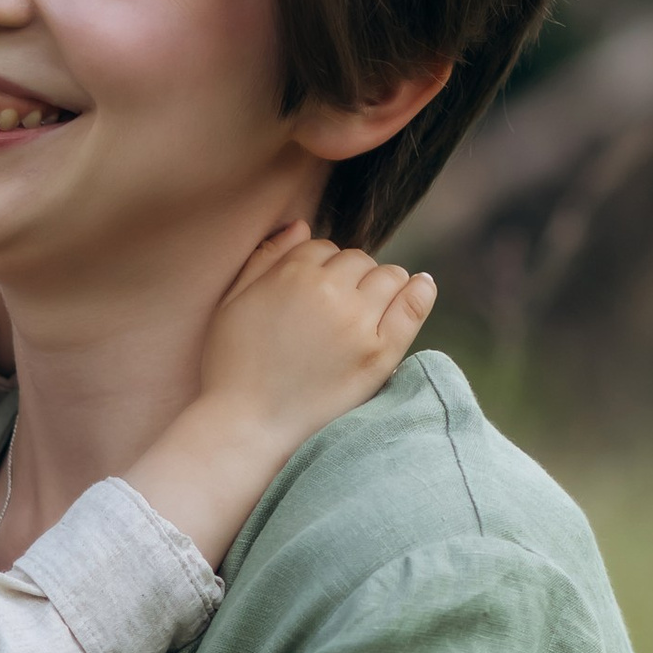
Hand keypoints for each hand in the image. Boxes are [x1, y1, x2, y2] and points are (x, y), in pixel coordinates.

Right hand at [198, 225, 434, 448]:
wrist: (247, 428)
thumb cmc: (233, 367)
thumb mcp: (232, 303)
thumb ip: (265, 259)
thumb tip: (301, 225)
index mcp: (291, 274)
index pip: (323, 249)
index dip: (318, 269)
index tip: (312, 295)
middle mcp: (329, 291)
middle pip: (358, 260)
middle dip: (349, 277)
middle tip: (335, 312)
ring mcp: (359, 323)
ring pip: (389, 276)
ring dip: (380, 286)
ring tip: (365, 313)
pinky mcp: (380, 354)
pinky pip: (414, 305)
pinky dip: (419, 291)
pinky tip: (419, 288)